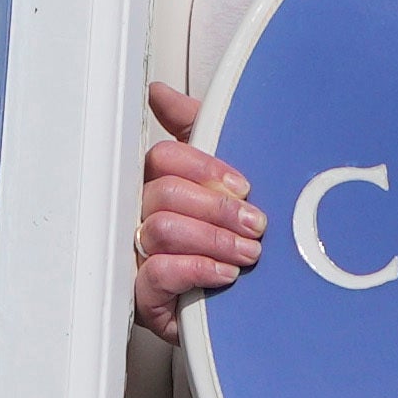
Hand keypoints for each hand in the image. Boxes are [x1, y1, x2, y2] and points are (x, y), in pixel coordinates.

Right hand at [136, 85, 263, 338]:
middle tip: (254, 225)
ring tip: (247, 254)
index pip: (163, 158)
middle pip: (163, 193)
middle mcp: (146, 217)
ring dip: (214, 240)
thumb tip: (159, 93)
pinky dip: (195, 270)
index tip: (242, 186)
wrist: (253, 305)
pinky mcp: (146, 297)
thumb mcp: (221, 175)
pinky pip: (156, 274)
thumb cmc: (232, 237)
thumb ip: (195, 127)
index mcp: (159, 183)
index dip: (205, 168)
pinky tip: (224, 275)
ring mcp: (142, 257)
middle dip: (218, 209)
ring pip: (162, 230)